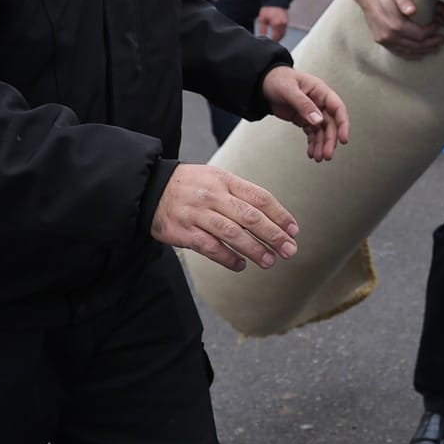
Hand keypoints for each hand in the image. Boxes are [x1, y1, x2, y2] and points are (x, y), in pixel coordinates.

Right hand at [151, 164, 299, 272]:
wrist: (150, 188)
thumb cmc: (191, 186)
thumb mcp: (216, 179)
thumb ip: (241, 195)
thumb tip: (272, 218)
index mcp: (226, 181)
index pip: (260, 197)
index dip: (280, 215)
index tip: (294, 230)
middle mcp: (213, 196)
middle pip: (250, 217)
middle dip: (274, 235)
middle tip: (290, 249)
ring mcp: (198, 214)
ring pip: (232, 233)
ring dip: (254, 249)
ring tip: (269, 261)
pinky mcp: (183, 231)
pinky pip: (210, 247)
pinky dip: (227, 258)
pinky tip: (240, 265)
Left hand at [255, 6, 289, 42]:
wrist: (275, 1)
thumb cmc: (268, 9)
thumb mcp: (262, 19)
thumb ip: (262, 29)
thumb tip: (262, 36)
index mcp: (276, 24)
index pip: (275, 37)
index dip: (272, 41)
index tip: (269, 43)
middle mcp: (282, 24)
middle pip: (281, 36)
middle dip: (276, 40)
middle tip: (271, 42)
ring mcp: (286, 23)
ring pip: (284, 34)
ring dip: (279, 37)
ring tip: (274, 39)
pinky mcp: (287, 21)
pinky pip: (285, 30)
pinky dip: (281, 33)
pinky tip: (277, 33)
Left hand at [261, 65, 350, 161]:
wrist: (262, 83)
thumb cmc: (277, 79)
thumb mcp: (289, 90)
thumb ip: (303, 105)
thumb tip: (318, 120)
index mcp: (320, 91)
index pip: (337, 108)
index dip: (343, 124)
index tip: (343, 139)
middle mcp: (319, 102)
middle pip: (330, 124)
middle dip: (329, 140)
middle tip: (326, 155)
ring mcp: (312, 111)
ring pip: (322, 131)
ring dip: (321, 144)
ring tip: (318, 157)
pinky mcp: (303, 118)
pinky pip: (312, 132)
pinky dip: (312, 143)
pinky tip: (311, 152)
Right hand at [346, 0, 443, 59]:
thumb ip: (404, 0)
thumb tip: (412, 11)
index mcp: (394, 25)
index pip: (419, 35)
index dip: (431, 32)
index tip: (438, 26)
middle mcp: (388, 36)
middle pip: (415, 46)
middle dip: (431, 44)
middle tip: (442, 40)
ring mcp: (384, 40)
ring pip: (408, 52)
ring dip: (423, 51)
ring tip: (435, 48)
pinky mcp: (381, 41)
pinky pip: (398, 53)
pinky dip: (410, 55)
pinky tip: (419, 54)